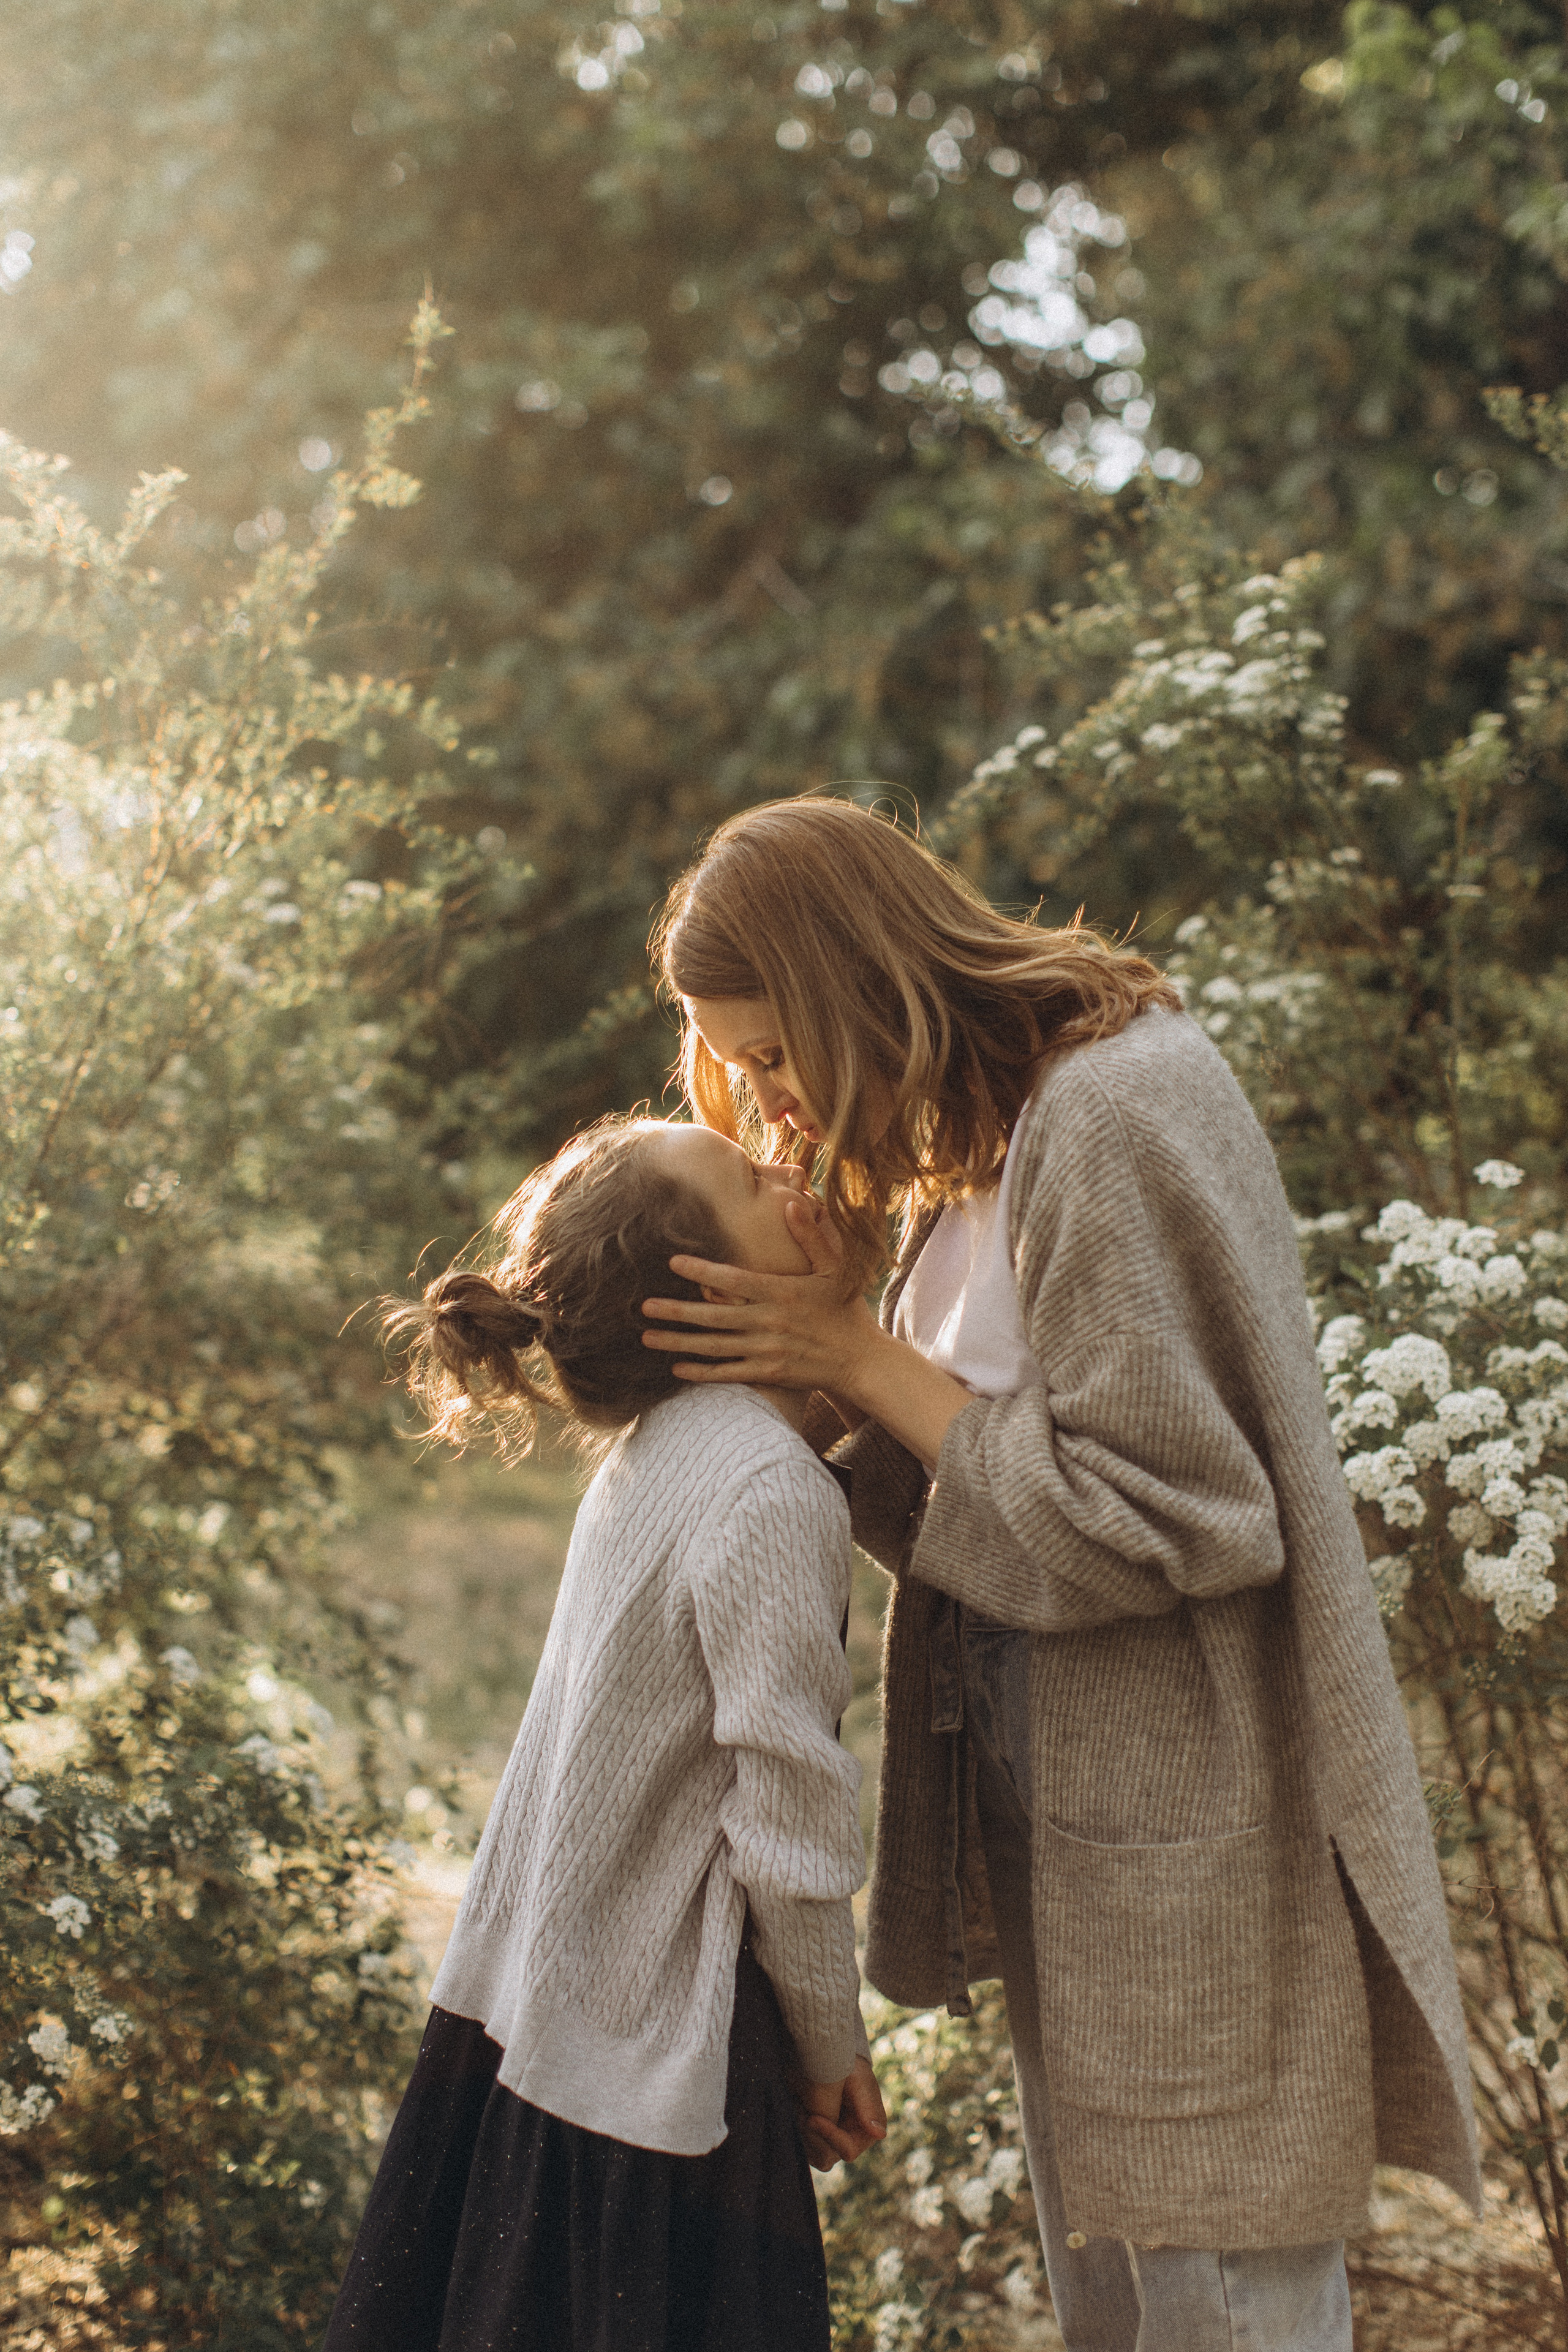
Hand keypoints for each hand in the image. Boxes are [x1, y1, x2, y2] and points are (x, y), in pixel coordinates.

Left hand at [642, 1192, 880, 1396]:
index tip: (673, 1261)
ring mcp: (767, 1349)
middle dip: (676, 1311)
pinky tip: (677, 1369)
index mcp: (781, 1292)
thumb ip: (811, 1235)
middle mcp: (769, 1321)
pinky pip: (729, 1372)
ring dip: (679, 1342)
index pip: (733, 1278)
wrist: (861, 1361)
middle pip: (713, 1315)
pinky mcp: (769, 1372)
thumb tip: (794, 1201)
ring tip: (647, 1337)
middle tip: (643, 1306)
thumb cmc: (846, 1310)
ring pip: (714, 1346)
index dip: (701, 1270)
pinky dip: (702, 1372)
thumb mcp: (834, 1268)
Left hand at [798, 2056, 887, 2170]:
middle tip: (800, 2106)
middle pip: (825, 2156)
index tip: (811, 2117)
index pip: (847, 2149)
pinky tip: (797, 2106)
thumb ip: (864, 2105)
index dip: (829, 2135)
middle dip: (810, 2134)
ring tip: (799, 2102)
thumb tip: (879, 2134)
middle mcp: (852, 2140)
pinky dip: (796, 2129)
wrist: (827, 2055)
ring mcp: (834, 2143)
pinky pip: (804, 2148)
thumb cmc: (847, 2064)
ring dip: (801, 2130)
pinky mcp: (817, 2140)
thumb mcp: (855, 2078)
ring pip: (812, 2155)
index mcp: (869, 2129)